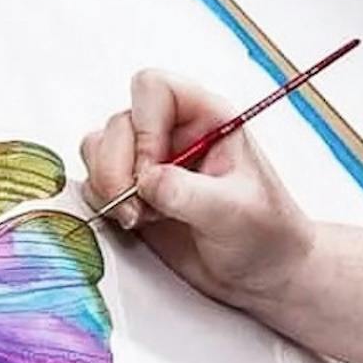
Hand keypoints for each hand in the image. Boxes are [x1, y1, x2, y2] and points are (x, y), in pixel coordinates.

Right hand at [80, 70, 315, 310]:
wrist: (264, 273)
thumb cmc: (266, 234)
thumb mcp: (235, 212)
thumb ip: (189, 193)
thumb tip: (147, 181)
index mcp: (207, 119)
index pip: (155, 89)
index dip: (145, 126)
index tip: (153, 170)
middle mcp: (175, 132)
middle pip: (119, 123)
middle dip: (117, 168)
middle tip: (139, 209)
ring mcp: (151, 162)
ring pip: (99, 148)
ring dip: (107, 184)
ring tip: (140, 217)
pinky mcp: (135, 191)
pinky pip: (96, 181)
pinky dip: (103, 202)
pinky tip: (137, 223)